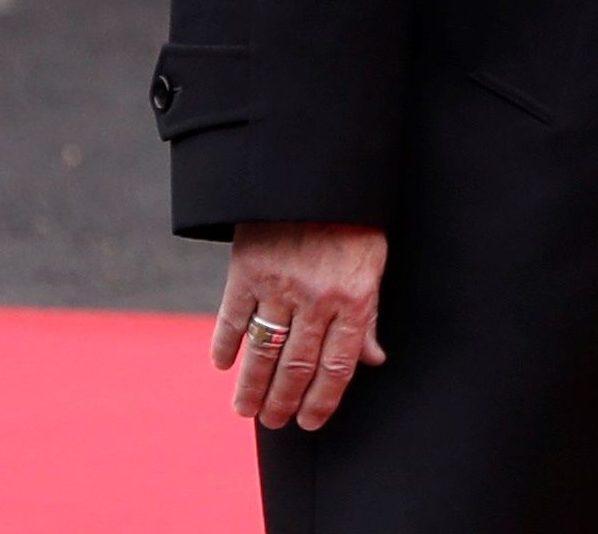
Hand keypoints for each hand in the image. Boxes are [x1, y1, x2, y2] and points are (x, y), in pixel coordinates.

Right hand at [214, 222, 387, 430]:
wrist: (315, 175)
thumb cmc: (352, 222)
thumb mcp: (373, 264)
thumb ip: (369, 314)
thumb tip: (373, 360)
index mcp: (354, 297)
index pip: (338, 365)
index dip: (323, 400)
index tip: (310, 422)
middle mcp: (316, 297)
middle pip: (297, 366)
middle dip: (285, 402)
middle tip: (274, 422)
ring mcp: (278, 286)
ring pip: (263, 352)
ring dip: (252, 387)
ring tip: (247, 410)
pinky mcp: (245, 272)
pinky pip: (232, 320)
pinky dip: (225, 346)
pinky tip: (224, 365)